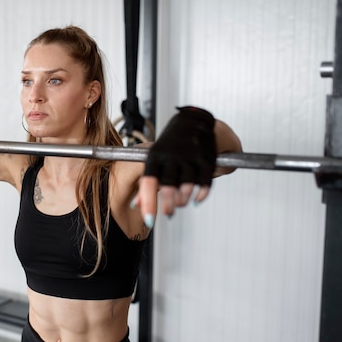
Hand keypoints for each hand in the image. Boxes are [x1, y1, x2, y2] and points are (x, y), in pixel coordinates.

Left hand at [133, 106, 216, 226]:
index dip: (147, 202)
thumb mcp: (155, 160)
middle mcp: (171, 156)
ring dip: (183, 199)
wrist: (194, 120)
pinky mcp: (206, 157)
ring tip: (180, 203)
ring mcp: (189, 156)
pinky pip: (205, 181)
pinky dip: (201, 193)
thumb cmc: (171, 144)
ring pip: (187, 185)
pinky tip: (196, 199)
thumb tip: (134, 205)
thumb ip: (145, 183)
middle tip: (168, 214)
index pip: (148, 182)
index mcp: (155, 156)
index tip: (149, 220)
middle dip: (167, 205)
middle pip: (168, 185)